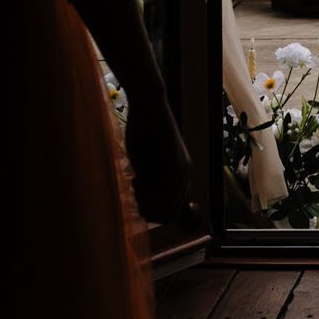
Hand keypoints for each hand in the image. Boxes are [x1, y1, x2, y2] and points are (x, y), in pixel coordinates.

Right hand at [124, 102, 196, 228]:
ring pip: (166, 205)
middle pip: (171, 212)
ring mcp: (182, 169)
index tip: (138, 200)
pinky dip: (146, 193)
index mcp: (178, 173)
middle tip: (134, 194)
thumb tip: (146, 208)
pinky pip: (163, 192)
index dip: (154, 213)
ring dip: (146, 202)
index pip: (173, 209)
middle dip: (149, 211)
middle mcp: (184, 173)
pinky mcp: (176, 162)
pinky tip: (135, 179)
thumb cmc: (142, 130)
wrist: (148, 105)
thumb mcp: (144, 160)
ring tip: (134, 185)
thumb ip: (148, 181)